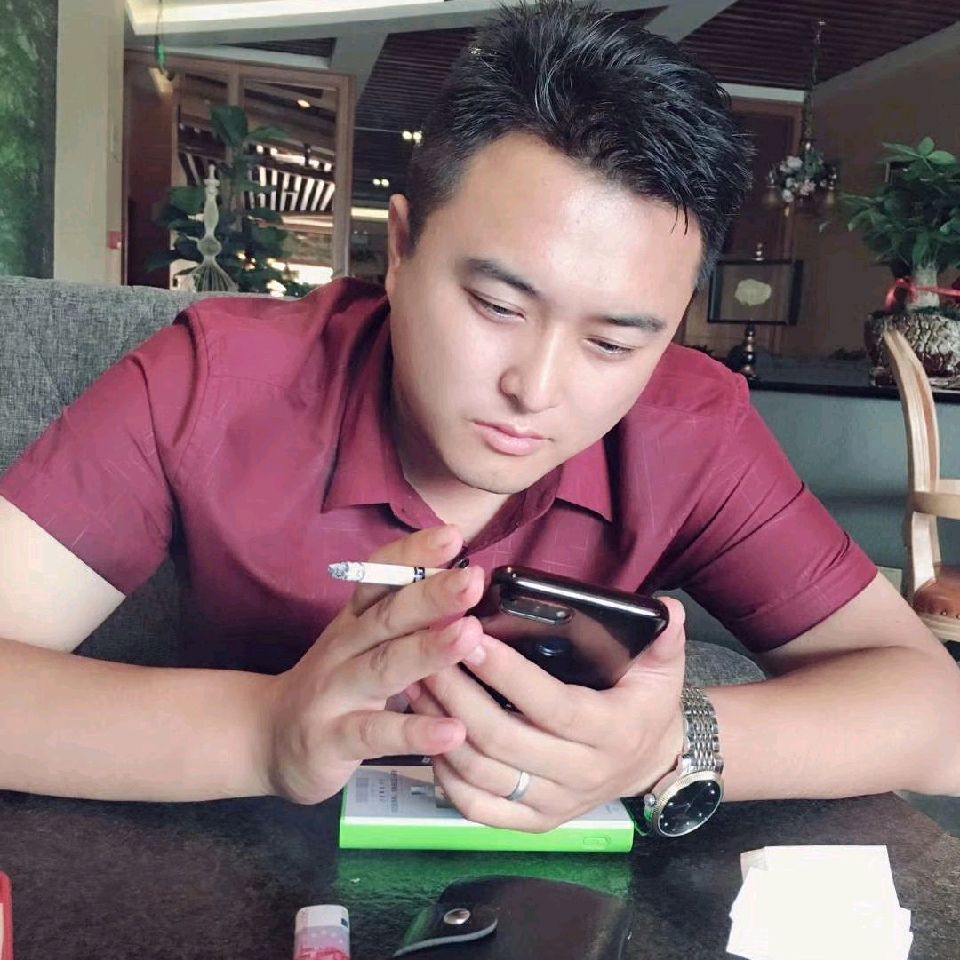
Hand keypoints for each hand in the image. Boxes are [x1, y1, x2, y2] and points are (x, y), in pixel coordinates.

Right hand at [264, 525, 485, 803]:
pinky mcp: (332, 739)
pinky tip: (454, 732)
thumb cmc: (333, 685)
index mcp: (355, 620)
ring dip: (428, 650)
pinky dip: (415, 732)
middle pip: (387, 616)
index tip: (451, 536)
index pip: (380, 578)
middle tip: (472, 579)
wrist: (267, 739)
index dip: (412, 555)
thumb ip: (403, 618)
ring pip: (383, 667)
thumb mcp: (361, 645)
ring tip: (470, 635)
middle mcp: (343, 649)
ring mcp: (335, 693)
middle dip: (431, 595)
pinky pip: (377, 733)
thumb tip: (463, 584)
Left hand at [408, 598, 687, 831]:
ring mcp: (554, 804)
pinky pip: (479, 809)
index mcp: (610, 732)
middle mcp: (581, 775)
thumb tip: (666, 609)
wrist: (649, 762)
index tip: (471, 638)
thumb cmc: (645, 705)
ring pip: (483, 774)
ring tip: (416, 686)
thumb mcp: (662, 669)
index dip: (508, 674)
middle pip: (504, 739)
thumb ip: (663, 638)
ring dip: (441, 731)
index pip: (550, 705)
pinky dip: (446, 778)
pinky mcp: (532, 823)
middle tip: (427, 655)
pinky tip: (429, 737)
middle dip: (458, 695)